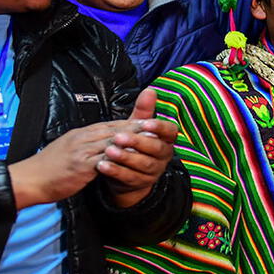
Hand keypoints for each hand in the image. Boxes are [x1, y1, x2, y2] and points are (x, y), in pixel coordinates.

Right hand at [7, 88, 175, 209]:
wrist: (30, 179)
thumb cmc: (50, 167)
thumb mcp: (70, 148)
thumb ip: (88, 143)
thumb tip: (106, 140)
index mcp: (82, 133)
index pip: (111, 124)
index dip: (132, 123)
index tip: (150, 122)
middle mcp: (83, 138)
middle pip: (116, 130)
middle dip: (138, 128)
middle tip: (158, 128)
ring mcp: (82, 151)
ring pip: (113, 142)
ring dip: (134, 141)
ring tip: (152, 141)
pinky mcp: (81, 166)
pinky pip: (105, 160)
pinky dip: (120, 159)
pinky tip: (133, 160)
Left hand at [99, 88, 179, 207]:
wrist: (126, 175)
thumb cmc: (133, 146)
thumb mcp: (138, 128)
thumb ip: (144, 110)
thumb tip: (150, 90)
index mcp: (166, 140)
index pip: (170, 132)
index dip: (159, 128)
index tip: (145, 123)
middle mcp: (164, 156)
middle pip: (155, 149)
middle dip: (138, 142)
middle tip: (119, 137)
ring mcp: (153, 171)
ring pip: (143, 164)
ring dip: (125, 157)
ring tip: (108, 151)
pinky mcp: (140, 184)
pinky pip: (129, 177)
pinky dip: (115, 171)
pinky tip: (102, 165)